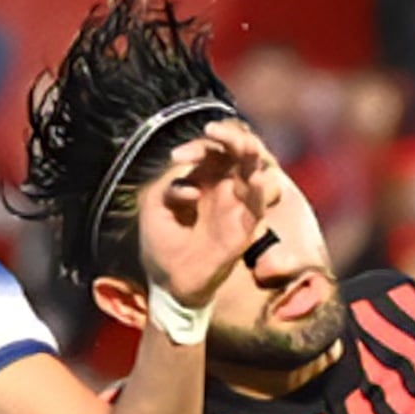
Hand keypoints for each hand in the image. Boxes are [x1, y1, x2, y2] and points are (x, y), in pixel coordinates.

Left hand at [131, 123, 286, 316]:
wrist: (169, 281)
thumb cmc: (162, 242)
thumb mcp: (153, 209)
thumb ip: (167, 189)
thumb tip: (192, 187)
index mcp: (204, 177)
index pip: (212, 148)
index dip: (199, 145)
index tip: (177, 157)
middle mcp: (225, 186)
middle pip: (242, 149)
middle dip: (233, 136)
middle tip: (216, 131)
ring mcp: (237, 204)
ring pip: (258, 169)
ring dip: (253, 153)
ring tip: (244, 147)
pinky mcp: (245, 227)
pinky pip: (259, 205)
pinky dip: (261, 191)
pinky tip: (254, 180)